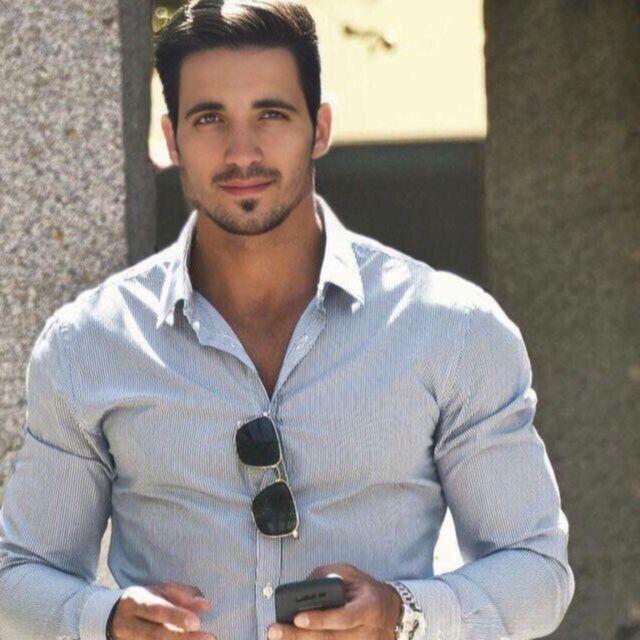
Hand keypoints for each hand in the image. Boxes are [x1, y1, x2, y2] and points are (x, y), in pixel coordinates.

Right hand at [110, 581, 215, 638]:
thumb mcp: (159, 591)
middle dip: (183, 637)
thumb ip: (182, 595)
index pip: (156, 609)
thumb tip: (205, 604)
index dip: (176, 616)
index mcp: (135, 601)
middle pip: (156, 634)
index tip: (197, 622)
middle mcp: (129, 625)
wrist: (114, 618)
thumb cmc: (145, 600)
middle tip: (208, 637)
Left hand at [267, 563, 401, 639]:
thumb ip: (329, 575)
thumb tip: (303, 585)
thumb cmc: (366, 590)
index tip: (297, 617)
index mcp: (369, 608)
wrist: (392, 611)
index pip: (343, 617)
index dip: (320, 619)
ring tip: (277, 637)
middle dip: (298, 636)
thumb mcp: (352, 574)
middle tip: (274, 631)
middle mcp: (366, 633)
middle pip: (330, 639)